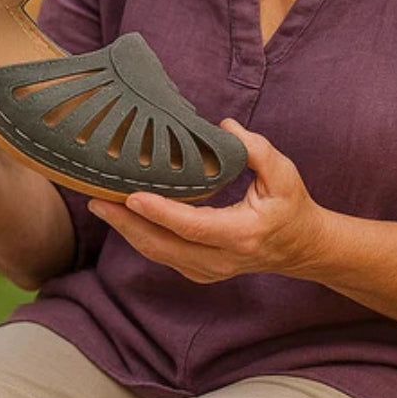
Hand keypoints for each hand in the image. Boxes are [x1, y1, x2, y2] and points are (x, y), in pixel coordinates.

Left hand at [87, 119, 325, 283]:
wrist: (302, 248)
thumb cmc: (291, 206)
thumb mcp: (284, 174)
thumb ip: (256, 150)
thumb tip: (223, 127)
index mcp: (241, 234)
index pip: (193, 226)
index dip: (160, 212)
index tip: (131, 195)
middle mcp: (221, 259)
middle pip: (163, 246)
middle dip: (126, 224)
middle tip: (95, 200)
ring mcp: (208, 270)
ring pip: (158, 254)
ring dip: (126, 231)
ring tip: (99, 205)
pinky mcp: (199, 270)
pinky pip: (163, 254)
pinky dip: (140, 236)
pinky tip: (123, 216)